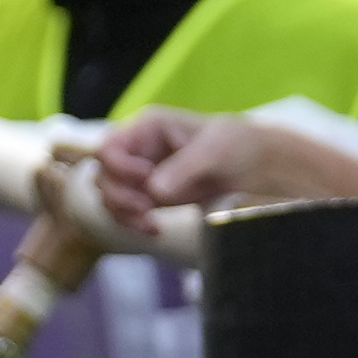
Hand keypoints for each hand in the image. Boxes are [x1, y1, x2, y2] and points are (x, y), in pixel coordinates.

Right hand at [95, 108, 260, 220]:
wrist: (254, 168)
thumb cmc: (237, 147)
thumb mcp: (216, 151)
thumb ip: (184, 168)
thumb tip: (154, 190)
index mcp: (148, 127)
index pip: (108, 147)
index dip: (120, 168)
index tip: (147, 179)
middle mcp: (138, 149)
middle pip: (102, 174)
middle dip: (120, 196)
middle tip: (148, 208)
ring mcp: (140, 173)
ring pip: (108, 195)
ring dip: (124, 213)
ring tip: (151, 222)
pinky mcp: (147, 195)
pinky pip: (122, 211)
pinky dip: (132, 223)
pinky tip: (156, 229)